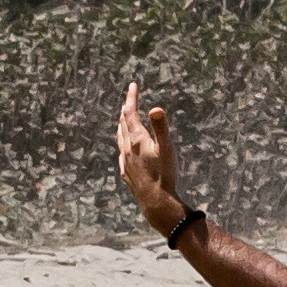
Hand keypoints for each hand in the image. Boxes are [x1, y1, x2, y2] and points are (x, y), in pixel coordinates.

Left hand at [116, 79, 187, 231]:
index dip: (131, 98)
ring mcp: (125, 161)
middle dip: (126, 108)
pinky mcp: (127, 172)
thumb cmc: (164, 174)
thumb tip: (155, 108)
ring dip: (121, 124)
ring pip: (120, 137)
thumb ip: (160, 128)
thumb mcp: (166, 149)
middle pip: (123, 123)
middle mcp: (127, 148)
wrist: (155, 201)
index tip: (132, 85)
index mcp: (136, 139)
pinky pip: (121, 152)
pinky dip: (122, 142)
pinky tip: (124, 147)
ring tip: (123, 118)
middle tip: (129, 98)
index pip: (130, 113)